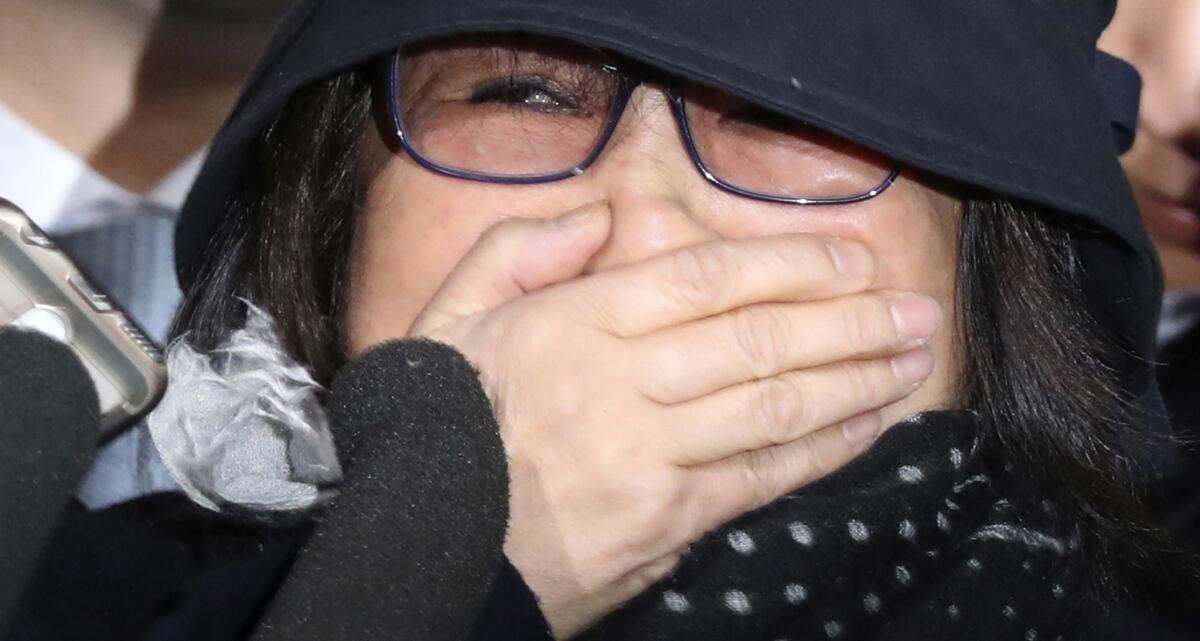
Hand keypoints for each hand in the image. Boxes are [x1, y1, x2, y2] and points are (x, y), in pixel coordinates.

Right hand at [408, 203, 939, 637]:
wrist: (421, 545)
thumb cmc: (440, 423)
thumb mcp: (448, 315)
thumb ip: (518, 250)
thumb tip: (602, 220)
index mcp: (572, 322)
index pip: (704, 279)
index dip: (790, 266)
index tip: (852, 261)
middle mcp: (621, 382)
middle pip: (757, 340)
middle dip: (849, 321)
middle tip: (915, 310)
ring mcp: (650, 456)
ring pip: (773, 406)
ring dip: (856, 380)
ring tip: (914, 357)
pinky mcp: (668, 521)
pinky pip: (760, 476)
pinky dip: (824, 448)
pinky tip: (868, 424)